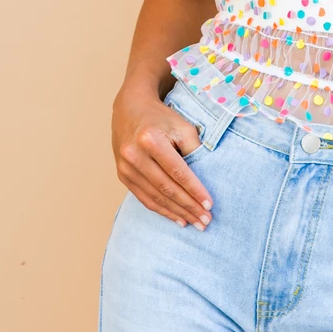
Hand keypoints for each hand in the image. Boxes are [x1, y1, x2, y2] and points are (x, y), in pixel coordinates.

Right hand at [111, 81, 213, 229]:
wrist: (131, 109)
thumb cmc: (161, 118)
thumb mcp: (182, 126)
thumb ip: (194, 150)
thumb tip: (205, 179)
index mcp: (150, 140)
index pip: (177, 172)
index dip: (194, 190)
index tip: (210, 205)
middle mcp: (134, 155)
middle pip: (166, 188)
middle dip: (188, 206)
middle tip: (206, 220)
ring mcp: (125, 167)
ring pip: (155, 197)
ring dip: (177, 213)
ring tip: (195, 222)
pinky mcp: (122, 175)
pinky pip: (144, 198)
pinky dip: (162, 210)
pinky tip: (177, 217)